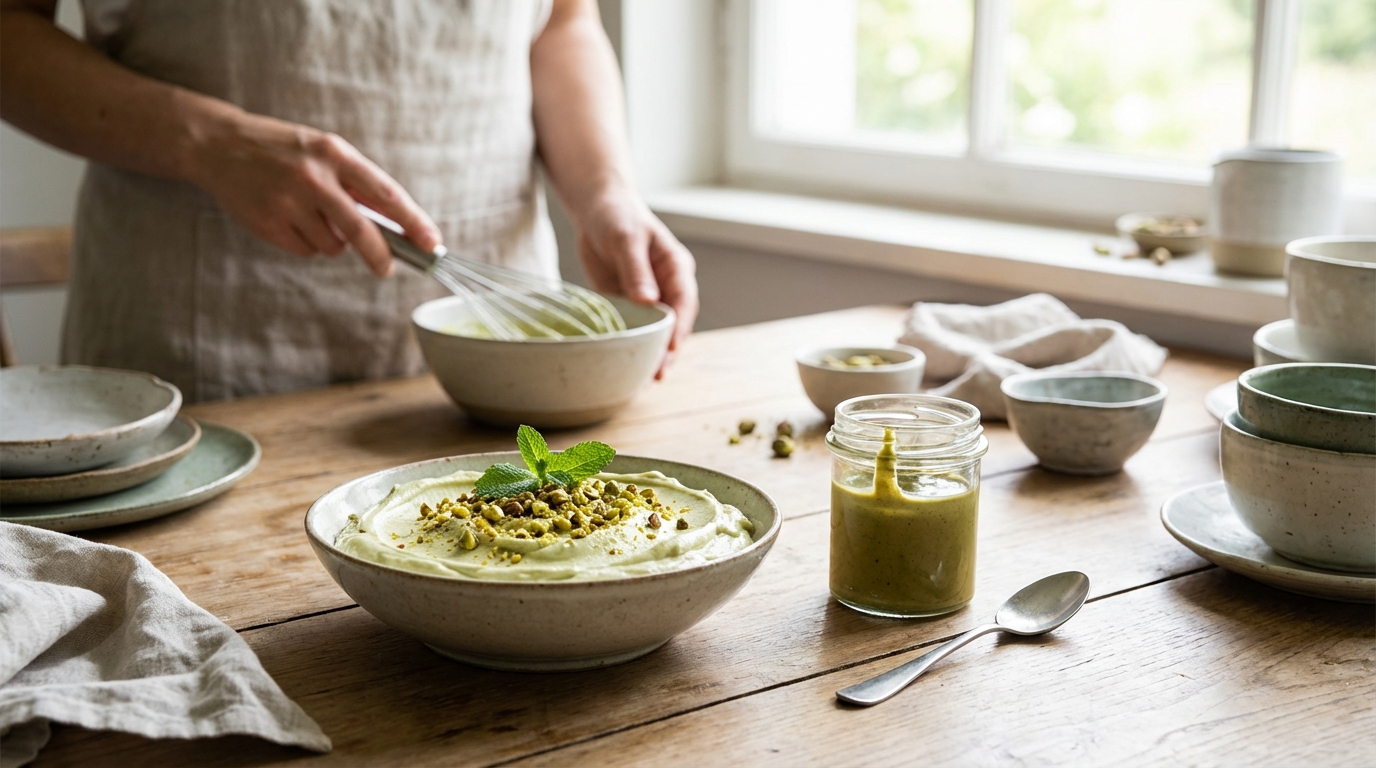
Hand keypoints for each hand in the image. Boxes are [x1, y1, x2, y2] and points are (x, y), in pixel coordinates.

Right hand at [185, 110, 439, 275]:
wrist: (217, 145)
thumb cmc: (281, 149)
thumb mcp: (322, 150)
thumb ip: (355, 183)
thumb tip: (395, 223)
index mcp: (334, 154)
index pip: (385, 193)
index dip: (413, 221)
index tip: (432, 242)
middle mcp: (313, 178)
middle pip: (361, 230)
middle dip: (380, 255)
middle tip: (387, 268)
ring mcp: (288, 202)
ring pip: (333, 245)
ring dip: (333, 242)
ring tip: (311, 215)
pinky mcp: (268, 223)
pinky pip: (306, 251)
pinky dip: (307, 244)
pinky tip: (290, 220)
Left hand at [576, 191, 698, 375]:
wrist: (597, 208)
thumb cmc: (617, 215)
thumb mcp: (626, 239)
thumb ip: (636, 270)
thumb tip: (648, 301)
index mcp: (676, 268)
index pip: (684, 302)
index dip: (679, 327)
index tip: (671, 348)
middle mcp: (667, 285)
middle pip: (673, 322)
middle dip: (668, 349)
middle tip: (657, 374)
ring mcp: (648, 296)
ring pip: (655, 329)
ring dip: (651, 351)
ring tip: (644, 378)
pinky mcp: (628, 302)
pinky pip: (633, 327)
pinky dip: (631, 344)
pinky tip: (623, 362)